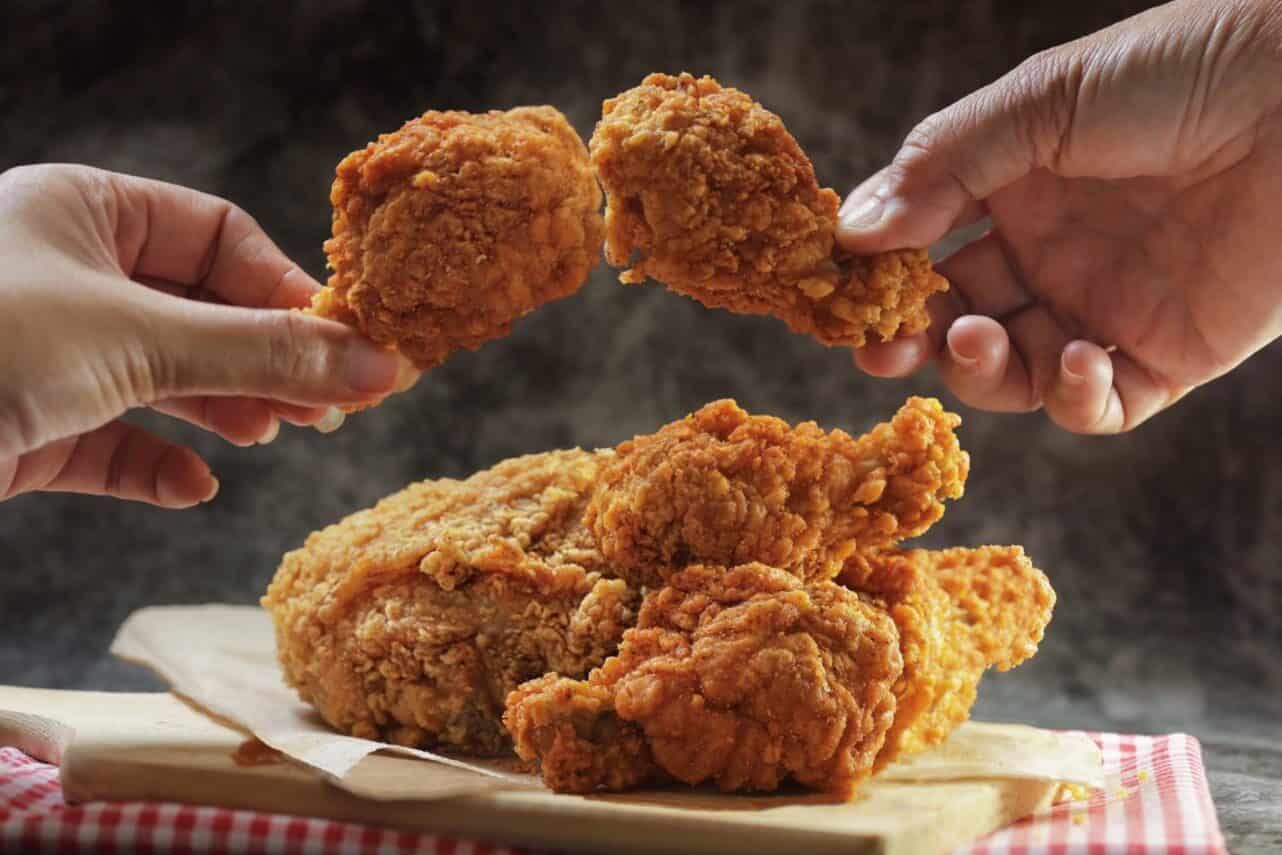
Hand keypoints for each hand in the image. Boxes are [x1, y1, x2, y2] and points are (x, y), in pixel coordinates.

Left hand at [0, 164, 403, 506]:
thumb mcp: (138, 338)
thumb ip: (264, 352)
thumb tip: (380, 365)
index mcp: (85, 211)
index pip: (220, 237)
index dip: (287, 291)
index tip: (347, 346)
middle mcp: (66, 275)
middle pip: (202, 311)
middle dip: (265, 360)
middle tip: (328, 407)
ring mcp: (45, 352)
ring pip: (165, 378)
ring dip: (223, 411)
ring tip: (271, 437)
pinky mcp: (26, 426)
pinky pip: (112, 441)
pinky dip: (158, 466)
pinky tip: (190, 487)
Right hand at [837, 0, 1281, 432]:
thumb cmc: (1177, 73)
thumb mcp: (1037, 105)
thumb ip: (939, 169)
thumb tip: (849, 235)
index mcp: (1015, 191)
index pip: (926, 250)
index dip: (882, 276)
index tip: (840, 291)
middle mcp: (1054, 255)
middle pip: (957, 321)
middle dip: (911, 338)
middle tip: (878, 346)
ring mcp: (1107, 308)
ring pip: (1014, 373)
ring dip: (978, 368)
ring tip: (972, 335)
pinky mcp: (1169, 355)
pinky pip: (1101, 406)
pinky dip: (1075, 398)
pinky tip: (1076, 359)